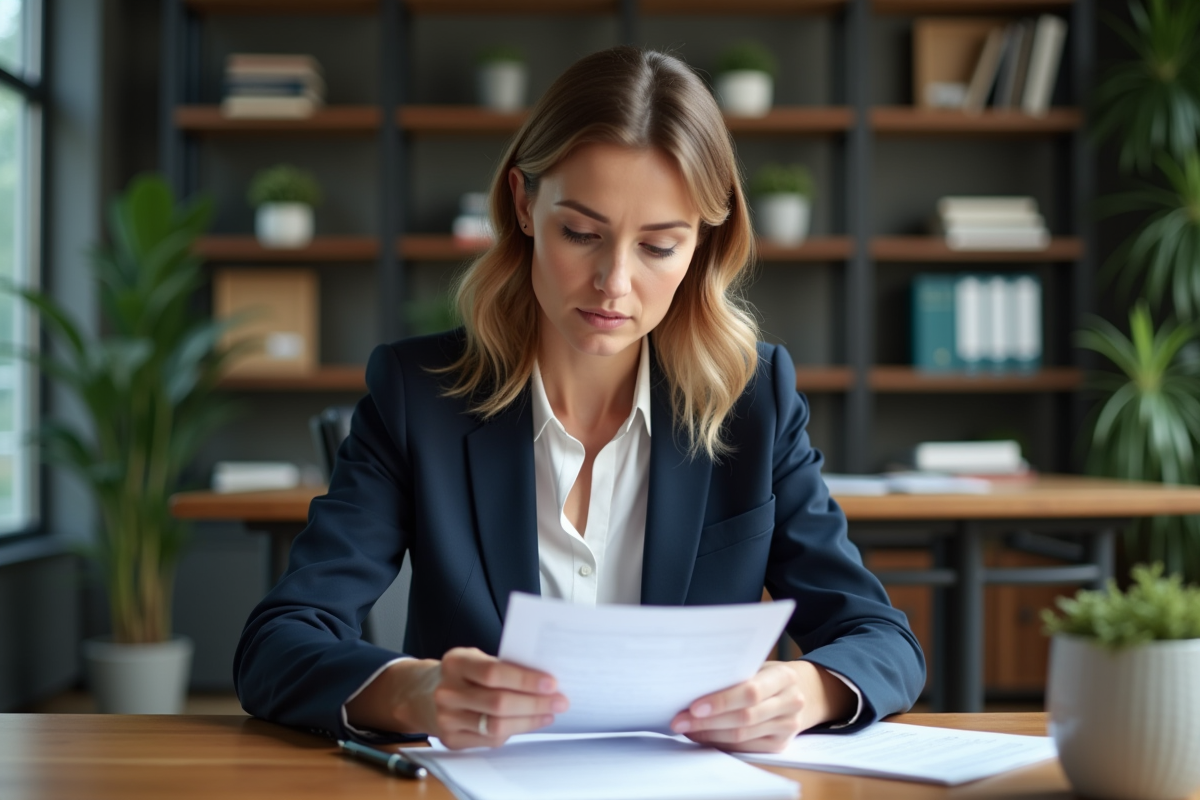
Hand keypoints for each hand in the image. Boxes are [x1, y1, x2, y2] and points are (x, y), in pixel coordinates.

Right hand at [344, 647, 568, 748]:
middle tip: (560, 700)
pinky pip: (490, 740)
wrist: (422, 694)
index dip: (525, 679)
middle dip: (535, 703)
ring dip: (529, 720)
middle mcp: (447, 692)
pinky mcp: (451, 740)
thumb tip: (544, 678)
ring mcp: (447, 719)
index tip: (552, 682)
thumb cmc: (460, 673)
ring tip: (549, 712)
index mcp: (455, 663)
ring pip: (496, 726)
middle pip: (498, 703)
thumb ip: (502, 666)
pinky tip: (531, 722)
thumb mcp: (474, 658)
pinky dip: (515, 731)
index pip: (493, 672)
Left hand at [669, 661, 854, 752]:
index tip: (693, 705)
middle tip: (680, 720)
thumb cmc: (768, 675)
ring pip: (741, 735)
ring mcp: (787, 726)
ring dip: (709, 733)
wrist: (802, 691)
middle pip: (744, 717)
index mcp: (785, 676)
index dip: (721, 700)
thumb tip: (693, 684)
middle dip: (707, 721)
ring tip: (686, 728)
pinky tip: (702, 735)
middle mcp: (791, 702)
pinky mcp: (780, 744)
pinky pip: (745, 747)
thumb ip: (735, 673)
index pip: (751, 692)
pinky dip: (720, 742)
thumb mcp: (759, 665)